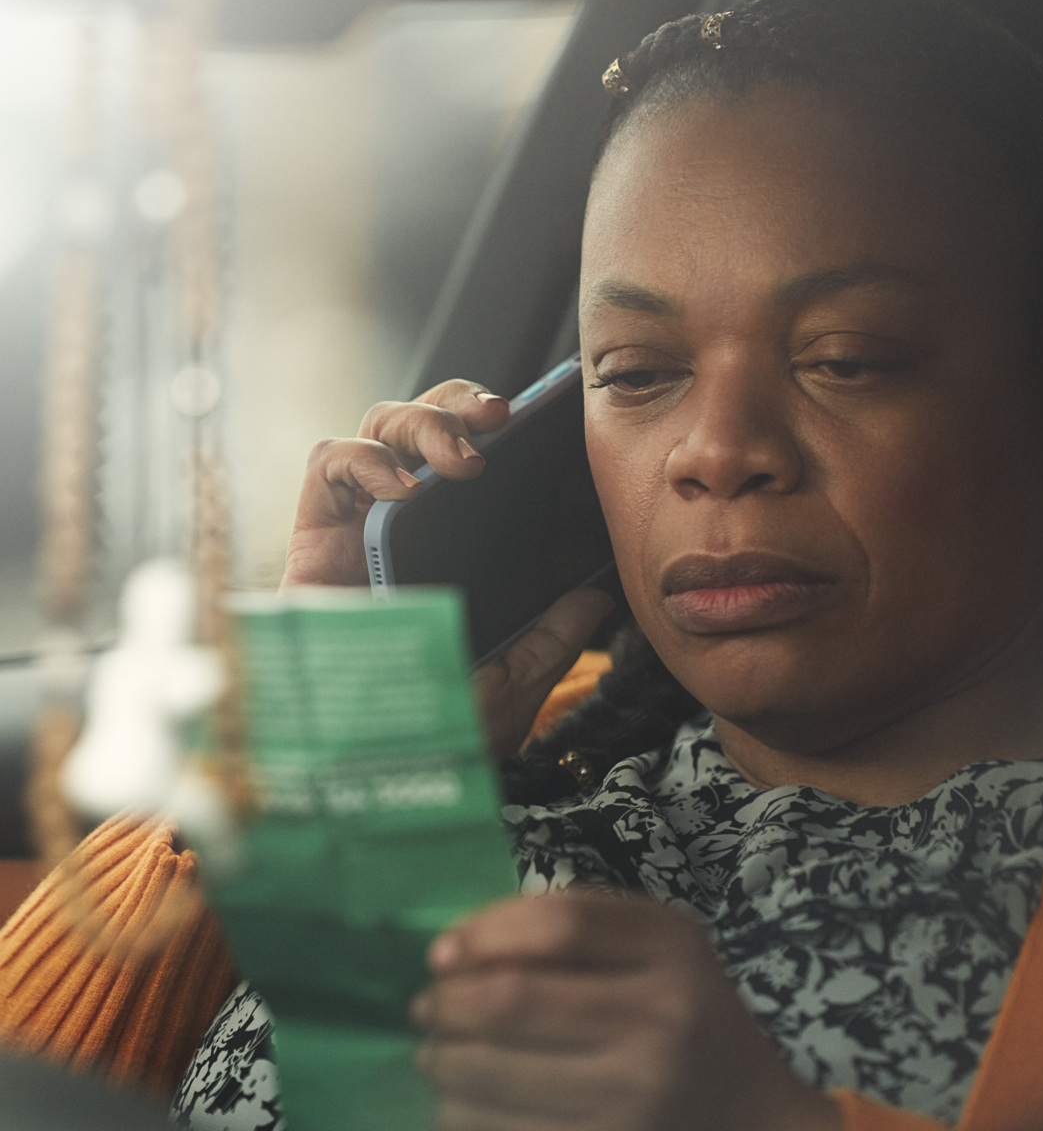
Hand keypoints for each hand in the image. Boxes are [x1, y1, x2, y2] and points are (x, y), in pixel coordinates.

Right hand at [282, 380, 612, 758]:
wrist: (369, 772)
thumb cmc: (434, 730)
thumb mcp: (516, 680)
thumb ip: (554, 635)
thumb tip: (598, 596)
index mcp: (447, 548)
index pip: (466, 458)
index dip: (491, 423)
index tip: (536, 415)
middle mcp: (399, 529)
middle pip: (420, 424)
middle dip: (458, 404)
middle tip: (500, 416)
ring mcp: (355, 529)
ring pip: (376, 426)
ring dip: (422, 422)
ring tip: (463, 458)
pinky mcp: (312, 541)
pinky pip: (325, 464)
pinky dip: (365, 459)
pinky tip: (403, 488)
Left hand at [411, 892, 840, 1130]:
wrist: (749, 1115)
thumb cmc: (683, 1007)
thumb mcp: (652, 941)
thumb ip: (569, 924)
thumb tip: (453, 949)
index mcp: (670, 949)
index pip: (558, 925)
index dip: (484, 934)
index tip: (441, 953)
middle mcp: (660, 1022)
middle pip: (515, 1001)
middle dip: (448, 1006)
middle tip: (425, 1009)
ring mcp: (637, 1099)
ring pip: (497, 1078)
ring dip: (445, 1065)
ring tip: (436, 1055)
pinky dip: (464, 1117)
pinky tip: (462, 1102)